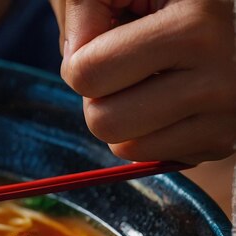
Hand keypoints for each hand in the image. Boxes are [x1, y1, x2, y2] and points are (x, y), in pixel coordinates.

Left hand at [53, 0, 235, 163]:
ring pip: (125, 148)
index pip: (86, 73)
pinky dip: (144, 135)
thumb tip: (76, 66)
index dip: (79, 60)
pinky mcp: (222, 141)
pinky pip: (150, 158)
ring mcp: (227, 112)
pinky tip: (163, 102)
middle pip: (103, 122)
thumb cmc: (155, 0)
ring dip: (120, 119)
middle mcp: (223, 72)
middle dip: (97, 97)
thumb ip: (83, 11)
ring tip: (144, 83)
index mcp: (194, 24)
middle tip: (122, 70)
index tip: (107, 39)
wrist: (216, 20)